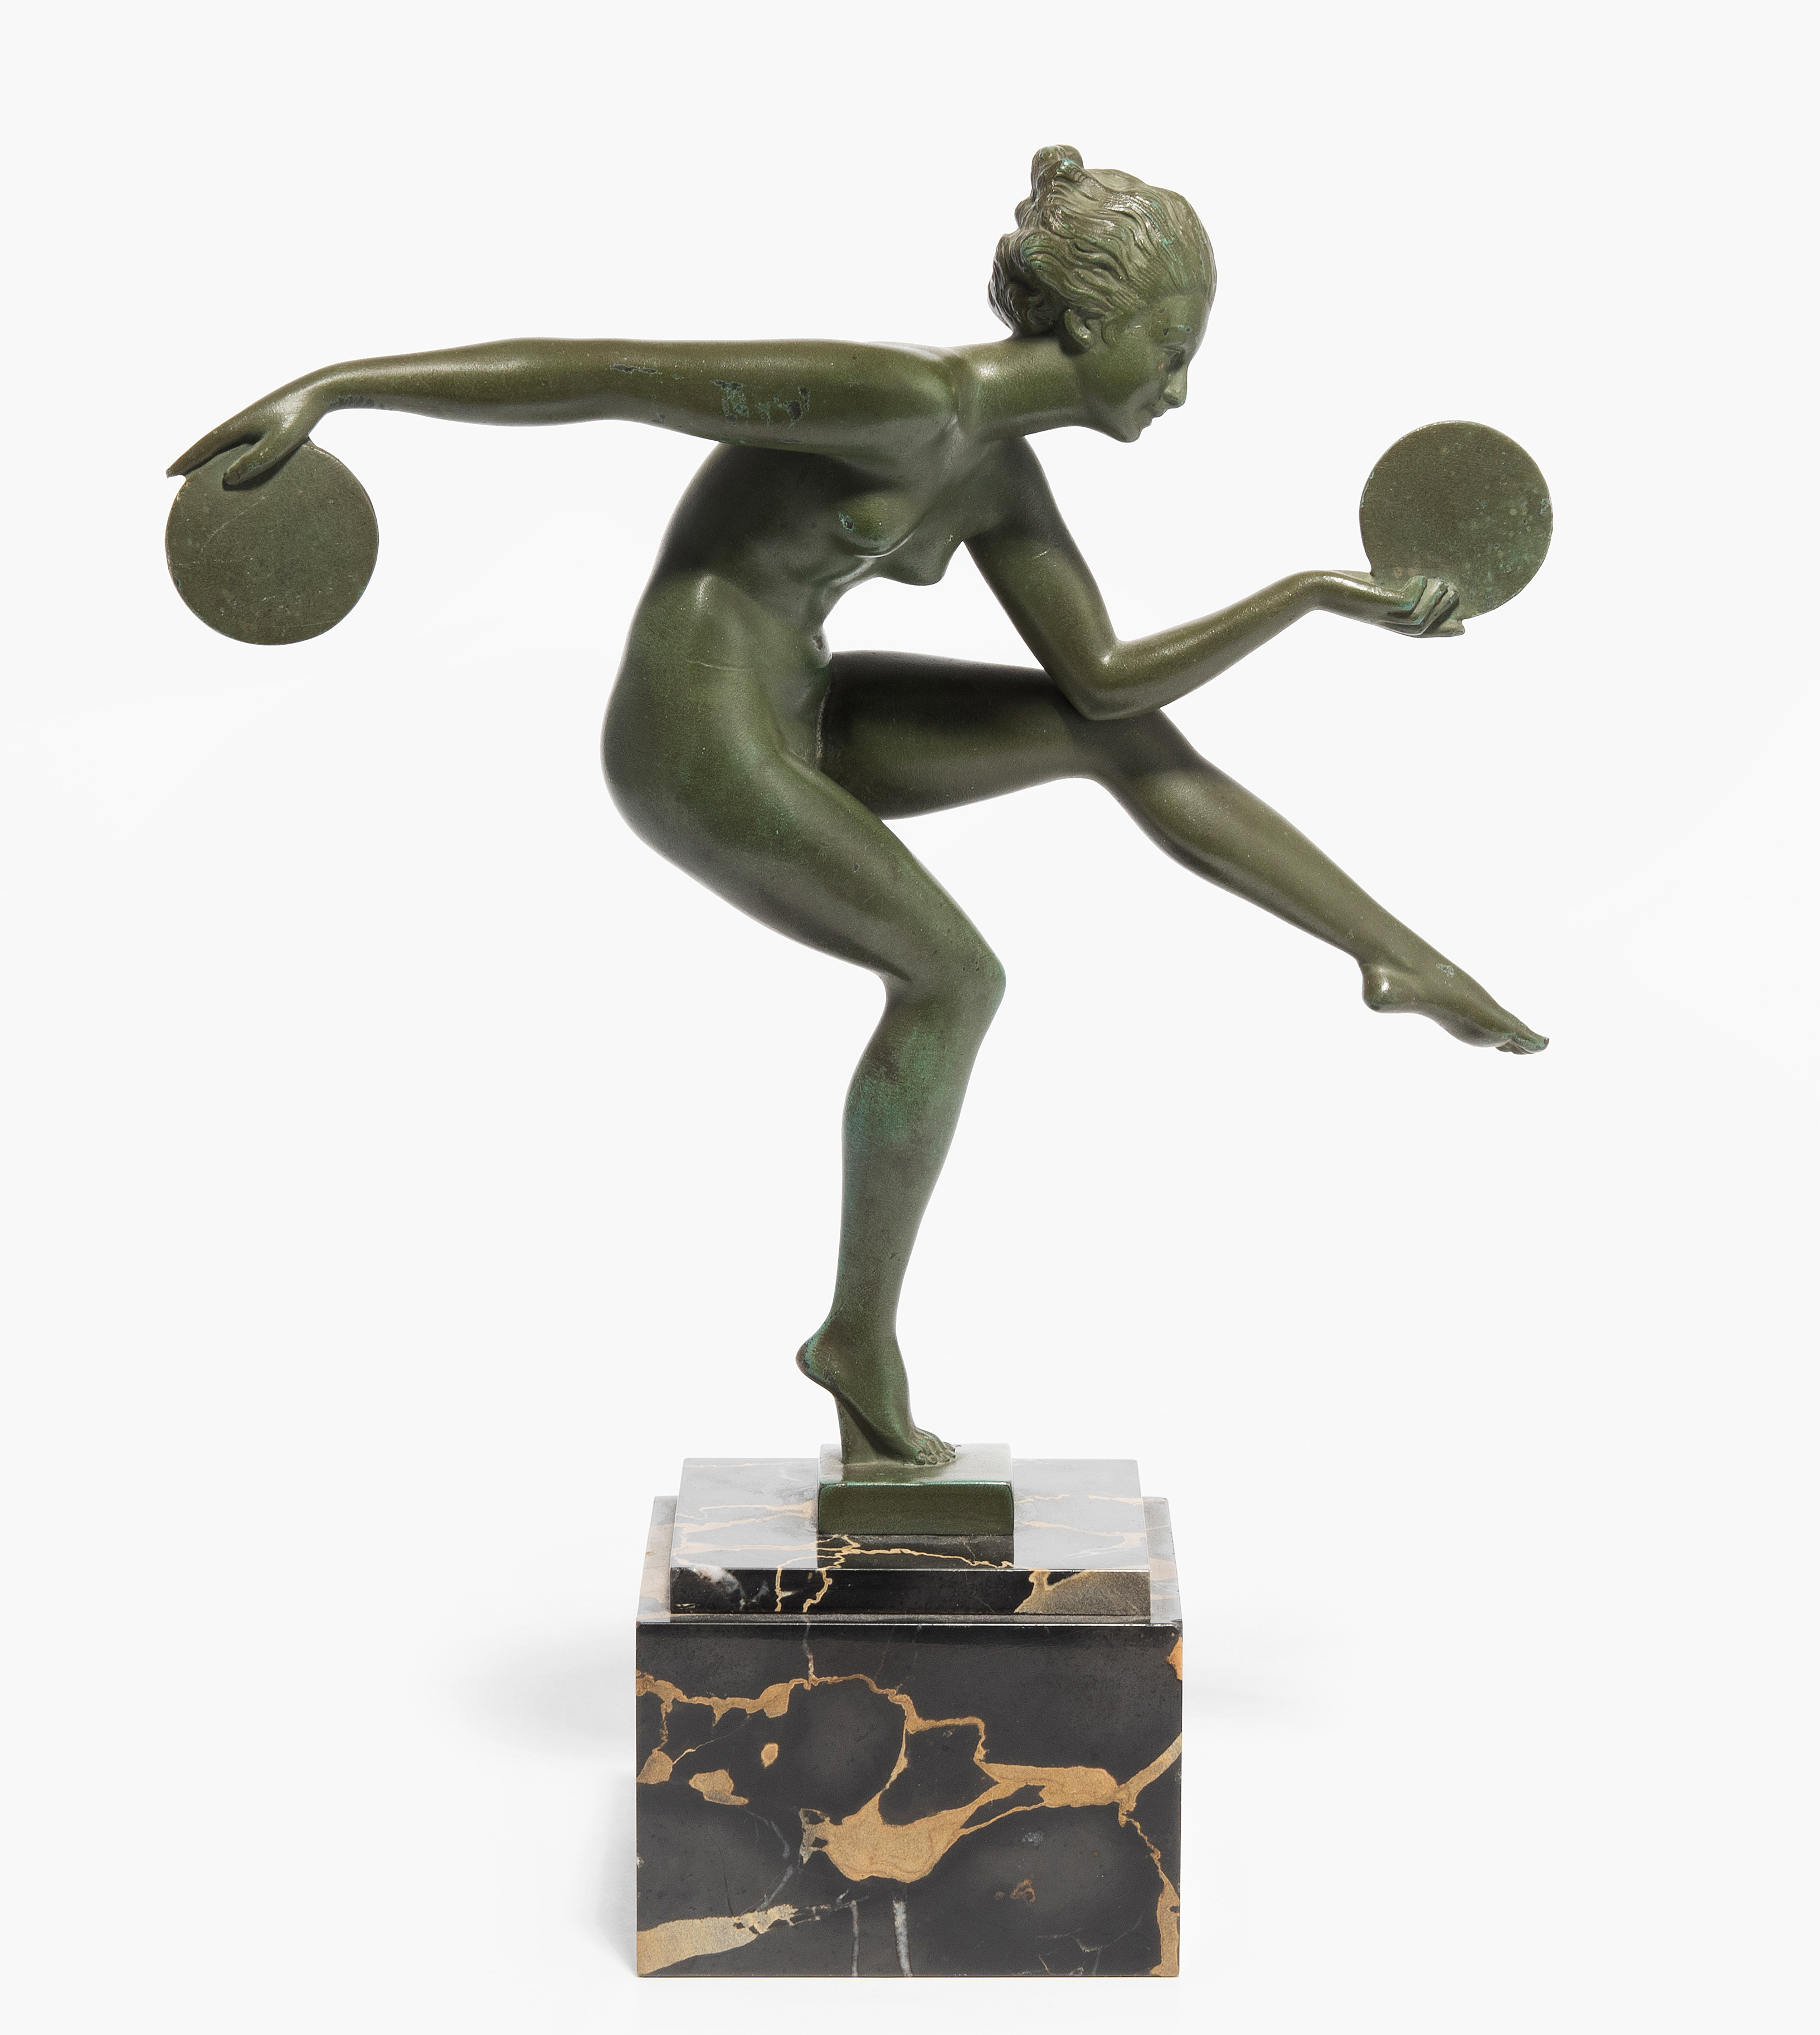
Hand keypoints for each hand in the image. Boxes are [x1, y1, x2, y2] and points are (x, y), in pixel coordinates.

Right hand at [166, 379, 324, 487]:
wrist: (318, 391)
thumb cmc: (300, 417)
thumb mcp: (279, 443)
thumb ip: (255, 461)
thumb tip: (227, 479)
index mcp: (237, 427)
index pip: (204, 448)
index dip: (186, 462)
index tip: (168, 474)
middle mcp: (239, 422)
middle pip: (209, 444)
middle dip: (192, 459)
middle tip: (175, 475)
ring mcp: (251, 421)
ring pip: (223, 441)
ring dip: (208, 454)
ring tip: (199, 468)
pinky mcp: (264, 422)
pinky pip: (238, 440)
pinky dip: (228, 450)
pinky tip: (233, 457)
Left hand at [1311, 571, 1463, 637]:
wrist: (1314, 588)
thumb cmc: (1338, 584)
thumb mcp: (1369, 585)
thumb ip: (1387, 584)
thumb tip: (1405, 571)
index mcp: (1385, 619)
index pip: (1417, 631)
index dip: (1440, 631)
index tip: (1462, 627)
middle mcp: (1384, 621)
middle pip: (1422, 630)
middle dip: (1445, 619)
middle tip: (1459, 597)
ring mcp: (1380, 614)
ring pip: (1418, 619)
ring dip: (1436, 602)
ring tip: (1446, 584)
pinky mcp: (1375, 604)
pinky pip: (1405, 604)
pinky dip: (1417, 592)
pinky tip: (1422, 578)